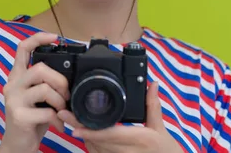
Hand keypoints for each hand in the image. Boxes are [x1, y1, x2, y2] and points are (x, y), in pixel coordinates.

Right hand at [0, 32, 69, 152]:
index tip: (55, 37)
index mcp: (17, 76)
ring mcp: (13, 100)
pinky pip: (46, 111)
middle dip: (60, 80)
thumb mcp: (39, 98)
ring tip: (62, 110)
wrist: (17, 146)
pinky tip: (59, 125)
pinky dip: (58, 119)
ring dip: (60, 99)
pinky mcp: (18, 116)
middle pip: (39, 68)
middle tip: (66, 94)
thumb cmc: (32, 119)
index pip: (22, 48)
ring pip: (44, 88)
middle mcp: (12, 84)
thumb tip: (70, 75)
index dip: (38, 38)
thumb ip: (47, 83)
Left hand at [57, 82, 183, 152]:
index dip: (90, 131)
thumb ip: (153, 105)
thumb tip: (153, 84)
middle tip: (64, 115)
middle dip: (80, 128)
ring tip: (69, 121)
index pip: (109, 135)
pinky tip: (83, 134)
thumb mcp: (161, 128)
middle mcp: (128, 152)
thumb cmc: (165, 150)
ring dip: (83, 137)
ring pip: (95, 149)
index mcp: (139, 139)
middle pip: (97, 142)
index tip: (74, 124)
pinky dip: (90, 145)